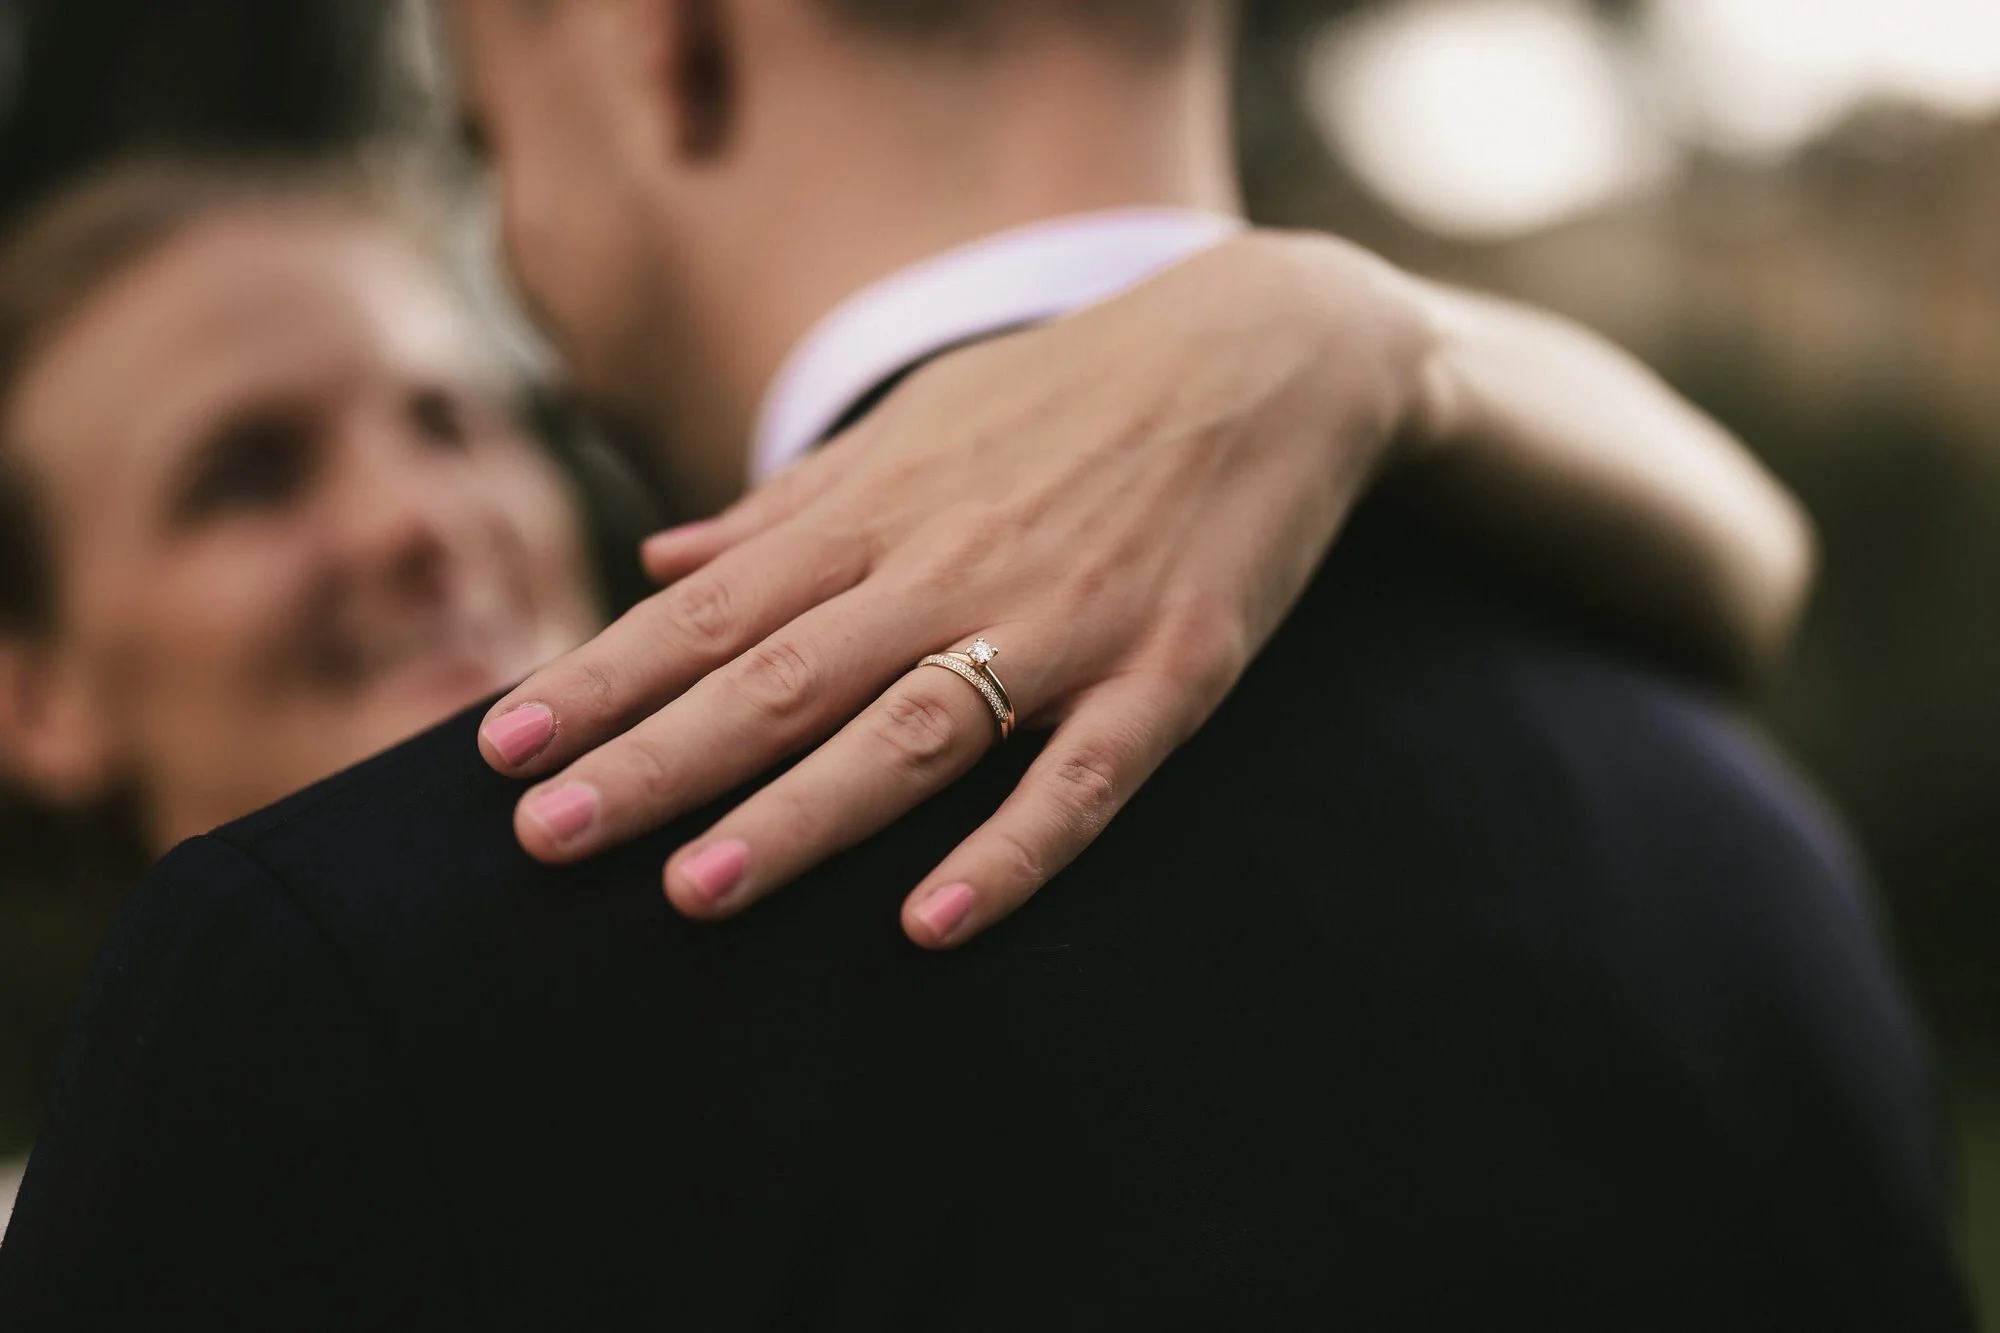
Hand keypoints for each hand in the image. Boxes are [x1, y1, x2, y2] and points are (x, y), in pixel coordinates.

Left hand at [479, 232, 1434, 946]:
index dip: (603, 681)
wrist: (1265, 352)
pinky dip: (1011, 851)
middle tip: (543, 840)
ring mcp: (1063, 624)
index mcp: (880, 512)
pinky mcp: (1170, 672)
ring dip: (802, 817)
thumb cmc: (1071, 393)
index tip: (500, 749)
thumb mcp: (917, 422)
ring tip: (694, 892)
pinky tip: (932, 923)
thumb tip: (659, 553)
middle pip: (781, 680)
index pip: (712, 610)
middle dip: (654, 761)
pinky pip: (1083, 780)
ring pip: (911, 733)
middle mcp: (951, 567)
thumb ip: (788, 504)